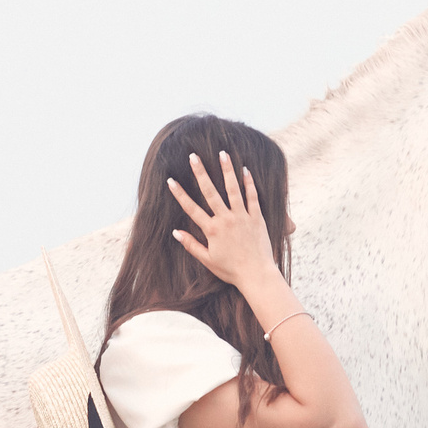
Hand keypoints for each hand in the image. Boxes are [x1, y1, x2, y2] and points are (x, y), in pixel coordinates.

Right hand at [165, 152, 280, 292]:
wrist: (256, 274)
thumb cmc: (230, 269)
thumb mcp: (207, 260)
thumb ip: (191, 245)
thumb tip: (175, 232)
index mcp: (212, 230)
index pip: (191, 208)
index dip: (179, 193)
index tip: (171, 180)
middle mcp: (225, 220)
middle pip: (210, 192)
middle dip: (200, 172)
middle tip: (193, 156)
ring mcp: (241, 217)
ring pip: (233, 188)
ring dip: (227, 170)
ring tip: (222, 153)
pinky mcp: (257, 218)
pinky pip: (252, 196)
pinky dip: (249, 183)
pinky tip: (245, 169)